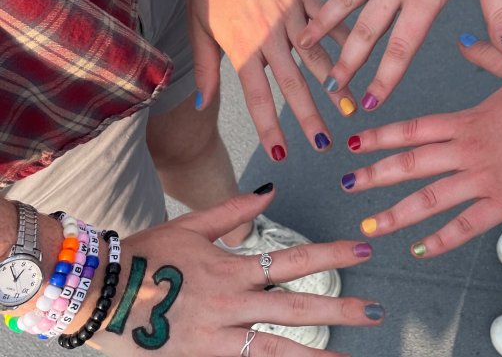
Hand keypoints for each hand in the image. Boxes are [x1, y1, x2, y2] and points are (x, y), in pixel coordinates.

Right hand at [91, 186, 383, 355]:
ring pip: (275, 350)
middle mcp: (230, 303)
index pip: (293, 259)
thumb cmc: (145, 254)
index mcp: (231, 267)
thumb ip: (233, 211)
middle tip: (377, 312)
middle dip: (340, 310)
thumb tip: (270, 190)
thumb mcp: (190, 226)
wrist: (95, 293)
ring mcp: (215, 338)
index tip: (363, 249)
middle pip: (295, 309)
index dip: (332, 254)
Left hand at [185, 0, 358, 157]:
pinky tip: (358, 55)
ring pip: (317, 55)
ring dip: (335, 83)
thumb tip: (202, 103)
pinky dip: (343, 39)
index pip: (257, 97)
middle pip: (293, 84)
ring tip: (351, 107)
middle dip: (310, 116)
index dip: (270, 128)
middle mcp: (270, 35)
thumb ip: (206, 68)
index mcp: (242, 46)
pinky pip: (328, 21)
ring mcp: (291, 14)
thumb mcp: (198, 27)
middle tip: (325, 144)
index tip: (283, 154)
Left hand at [341, 39, 501, 257]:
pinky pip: (466, 226)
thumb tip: (464, 43)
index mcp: (467, 120)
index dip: (380, 137)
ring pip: (430, 200)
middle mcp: (467, 150)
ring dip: (396, 214)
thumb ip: (486, 56)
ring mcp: (483, 179)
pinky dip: (441, 240)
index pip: (413, 129)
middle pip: (410, 165)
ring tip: (369, 226)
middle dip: (375, 176)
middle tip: (347, 184)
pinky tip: (419, 250)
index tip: (355, 145)